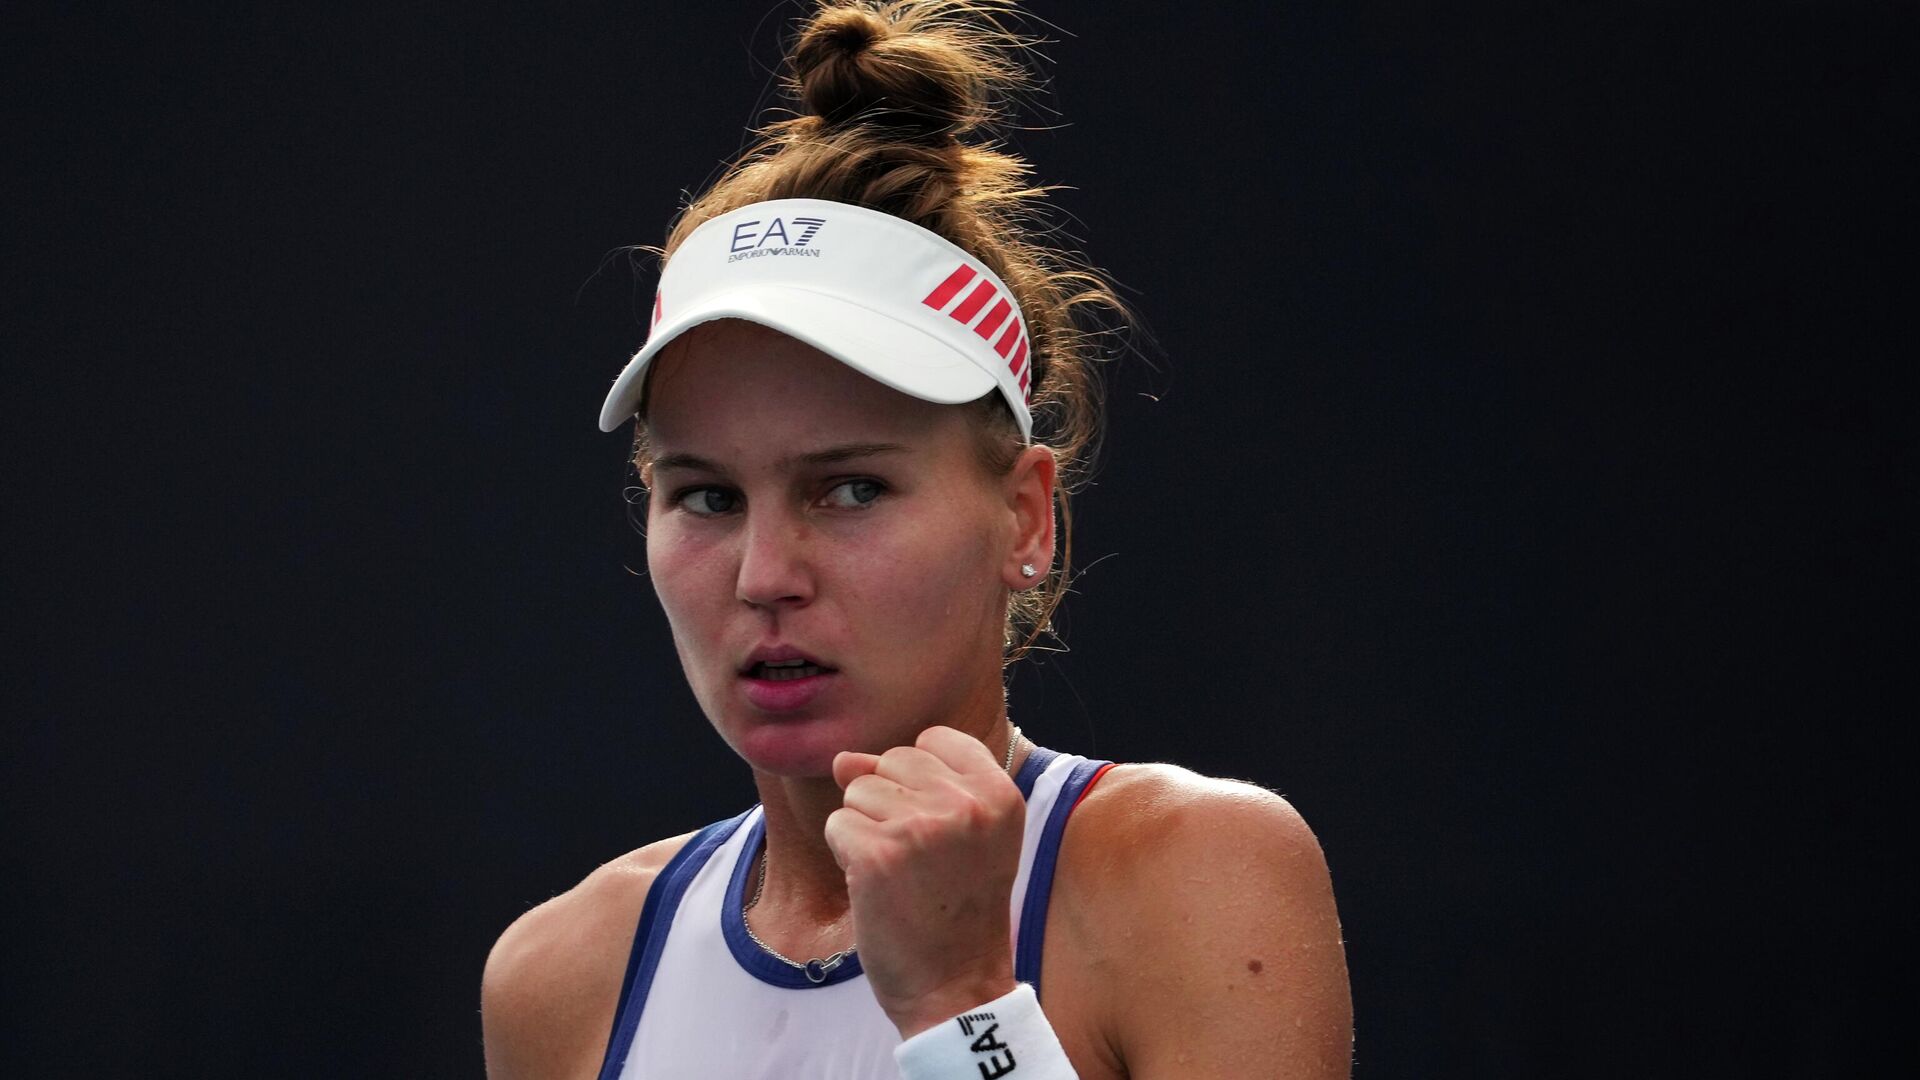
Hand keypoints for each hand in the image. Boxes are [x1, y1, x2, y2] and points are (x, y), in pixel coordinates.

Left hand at [826, 725, 1024, 1038]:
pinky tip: (877, 890)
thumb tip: (843, 760)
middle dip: (889, 805)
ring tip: (901, 877)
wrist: (956, 989)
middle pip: (891, 761)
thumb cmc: (957, 912)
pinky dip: (846, 856)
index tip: (936, 829)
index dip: (918, 780)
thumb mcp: (958, 838)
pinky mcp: (877, 854)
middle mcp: (966, 803)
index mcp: (1000, 793)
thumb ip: (909, 785)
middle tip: (919, 862)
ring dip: (866, 832)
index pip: (934, 740)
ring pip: (858, 792)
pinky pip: (837, 825)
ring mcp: (921, 826)